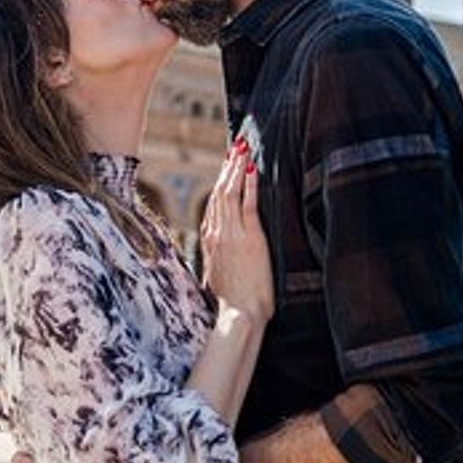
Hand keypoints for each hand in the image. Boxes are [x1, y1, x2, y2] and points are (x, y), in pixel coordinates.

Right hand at [202, 138, 272, 324]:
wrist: (239, 316)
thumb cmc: (233, 305)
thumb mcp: (219, 279)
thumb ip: (219, 264)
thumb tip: (220, 261)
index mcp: (210, 241)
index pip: (214, 204)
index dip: (221, 183)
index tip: (227, 167)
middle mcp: (218, 233)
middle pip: (220, 192)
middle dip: (228, 167)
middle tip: (236, 146)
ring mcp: (232, 234)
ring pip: (230, 192)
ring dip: (237, 168)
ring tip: (243, 148)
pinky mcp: (250, 237)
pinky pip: (247, 203)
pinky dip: (249, 183)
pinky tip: (252, 168)